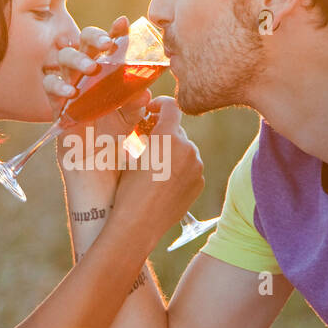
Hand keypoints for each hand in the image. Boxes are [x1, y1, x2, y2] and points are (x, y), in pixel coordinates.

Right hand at [54, 15, 152, 192]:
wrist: (102, 173)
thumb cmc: (117, 141)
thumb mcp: (132, 120)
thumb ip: (137, 103)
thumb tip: (145, 91)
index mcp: (107, 74)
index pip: (108, 45)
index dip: (114, 31)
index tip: (123, 23)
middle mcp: (86, 77)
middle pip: (81, 44)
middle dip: (92, 37)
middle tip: (106, 44)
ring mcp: (69, 90)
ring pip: (61, 59)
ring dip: (76, 59)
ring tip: (91, 68)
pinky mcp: (56, 108)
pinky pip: (49, 89)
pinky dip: (59, 87)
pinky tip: (72, 92)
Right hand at [109, 95, 203, 242]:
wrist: (139, 223)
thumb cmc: (128, 189)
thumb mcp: (131, 155)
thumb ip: (145, 136)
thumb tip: (150, 126)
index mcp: (167, 136)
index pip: (170, 106)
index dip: (159, 104)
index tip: (152, 110)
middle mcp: (187, 148)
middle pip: (177, 130)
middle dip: (163, 134)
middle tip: (147, 143)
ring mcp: (197, 166)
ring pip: (185, 150)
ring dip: (173, 152)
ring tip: (155, 168)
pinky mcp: (199, 182)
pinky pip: (191, 167)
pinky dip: (180, 169)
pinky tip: (165, 182)